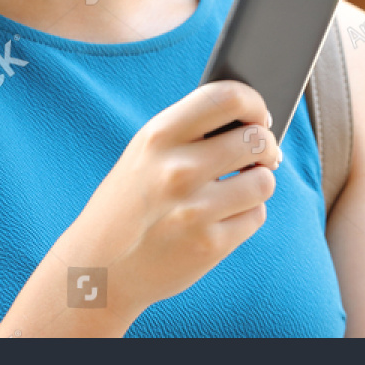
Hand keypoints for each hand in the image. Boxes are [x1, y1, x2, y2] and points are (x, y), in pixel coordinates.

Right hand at [56, 80, 279, 321]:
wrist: (99, 267)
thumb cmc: (132, 200)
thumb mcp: (146, 153)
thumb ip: (192, 130)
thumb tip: (254, 119)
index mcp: (159, 137)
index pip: (227, 97)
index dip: (254, 103)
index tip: (259, 115)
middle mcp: (177, 171)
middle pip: (257, 140)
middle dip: (266, 147)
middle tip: (260, 155)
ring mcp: (195, 211)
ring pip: (264, 181)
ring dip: (258, 183)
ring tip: (239, 186)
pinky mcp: (210, 246)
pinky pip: (256, 215)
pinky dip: (247, 214)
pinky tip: (224, 216)